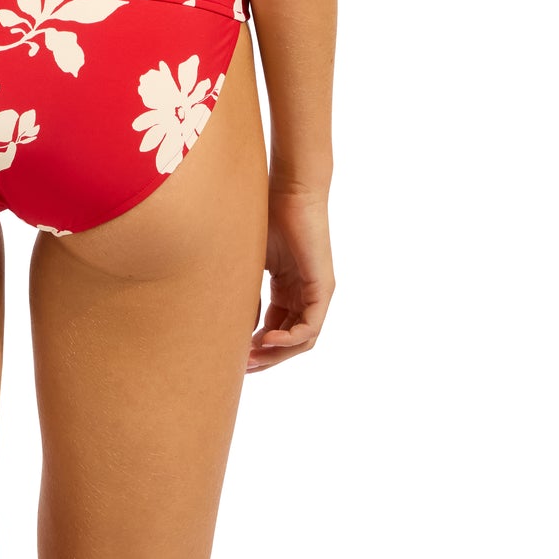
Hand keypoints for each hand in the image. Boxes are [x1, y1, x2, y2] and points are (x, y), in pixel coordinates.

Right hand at [247, 185, 333, 372]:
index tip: (234, 357)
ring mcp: (317, 293)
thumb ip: (246, 292)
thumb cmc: (266, 215)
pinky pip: (312, 326)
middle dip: (265, 357)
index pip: (276, 329)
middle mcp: (304, 294)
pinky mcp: (324, 288)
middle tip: (242, 367)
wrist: (290, 190)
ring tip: (252, 357)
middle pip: (290, 340)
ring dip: (277, 354)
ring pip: (302, 339)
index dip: (256, 346)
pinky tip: (267, 340)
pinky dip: (290, 339)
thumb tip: (235, 323)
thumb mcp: (250, 261)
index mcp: (287, 288)